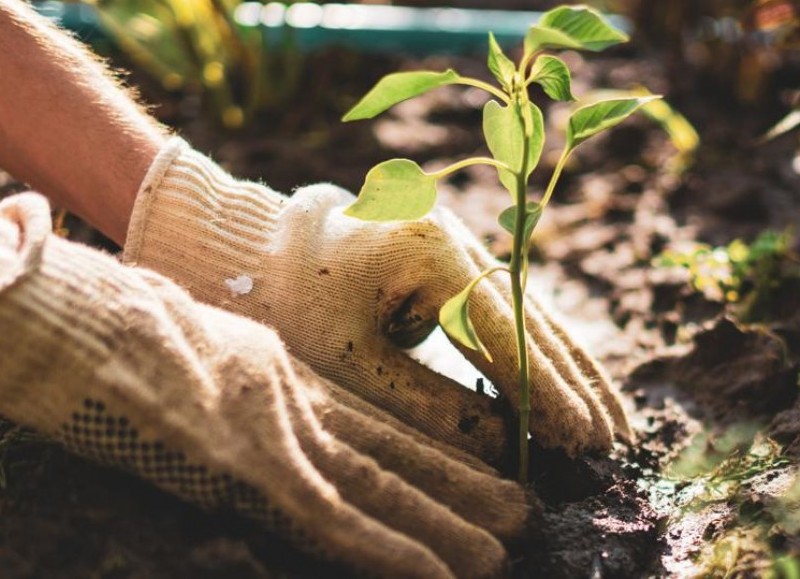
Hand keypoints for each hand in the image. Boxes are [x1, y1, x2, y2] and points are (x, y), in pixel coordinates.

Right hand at [0, 192, 528, 578]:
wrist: (71, 308)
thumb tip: (265, 409)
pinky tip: (441, 573)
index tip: (480, 466)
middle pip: (387, 450)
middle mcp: (287, 399)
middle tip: (521, 507)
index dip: (427, 448)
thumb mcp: (198, 347)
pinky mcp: (240, 462)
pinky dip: (387, 549)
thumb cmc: (116, 326)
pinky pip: (329, 516)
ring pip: (376, 484)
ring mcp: (268, 430)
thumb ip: (243, 377)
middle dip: (455, 482)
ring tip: (506, 542)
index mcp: (277, 372)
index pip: (369, 420)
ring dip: (442, 519)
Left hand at [124, 139, 630, 464]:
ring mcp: (461, 245)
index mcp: (431, 253)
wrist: (265, 250)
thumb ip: (428, 405)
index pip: (505, 334)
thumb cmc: (294, 305)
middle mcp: (459, 240)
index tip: (585, 441)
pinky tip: (567, 384)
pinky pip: (510, 311)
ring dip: (571, 369)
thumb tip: (505, 449)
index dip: (546, 392)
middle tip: (617, 441)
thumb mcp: (351, 362)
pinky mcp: (455, 262)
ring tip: (612, 420)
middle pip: (532, 321)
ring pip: (531, 315)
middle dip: (575, 385)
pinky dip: (540, 352)